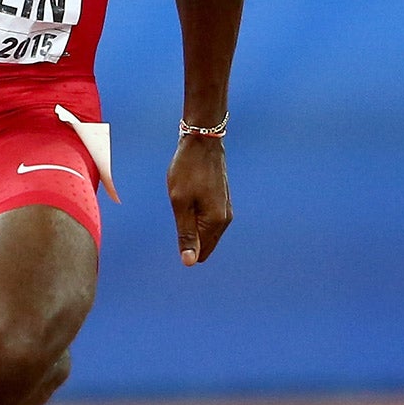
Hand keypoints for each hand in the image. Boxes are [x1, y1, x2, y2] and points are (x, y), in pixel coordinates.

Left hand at [167, 134, 230, 265]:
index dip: (184, 245)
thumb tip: (190, 262)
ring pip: (206, 232)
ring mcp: (226, 209)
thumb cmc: (188, 170)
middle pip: (205, 244)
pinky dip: (196, 216)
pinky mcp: (222, 201)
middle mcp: (225, 219)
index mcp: (216, 222)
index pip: (200, 253)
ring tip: (184, 200)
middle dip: (189, 236)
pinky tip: (189, 197)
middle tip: (179, 208)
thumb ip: (186, 234)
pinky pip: (209, 220)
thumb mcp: (180, 204)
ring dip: (191, 224)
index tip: (177, 221)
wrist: (202, 142)